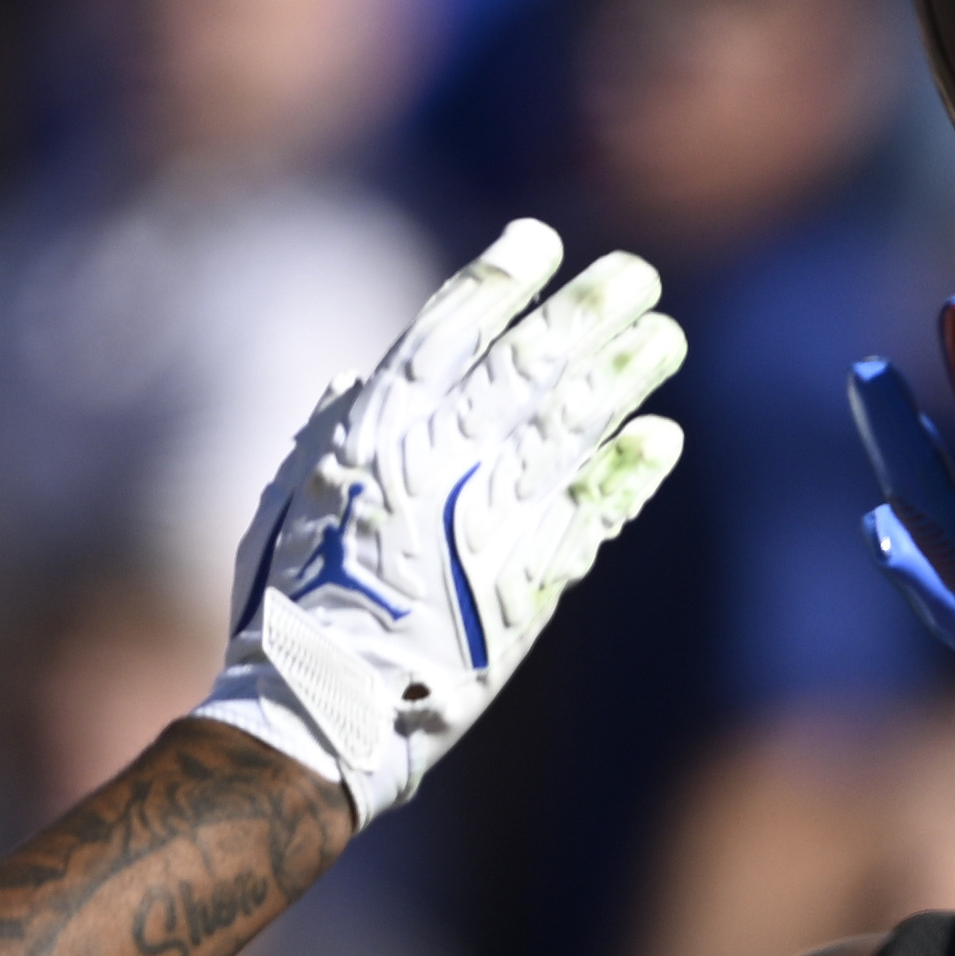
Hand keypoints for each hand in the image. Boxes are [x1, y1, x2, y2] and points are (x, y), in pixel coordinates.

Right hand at [200, 220, 688, 823]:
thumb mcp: (290, 500)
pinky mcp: (527, 586)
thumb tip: (359, 374)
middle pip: (527, 366)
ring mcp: (487, 524)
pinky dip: (627, 473)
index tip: (541, 241)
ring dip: (625, 377)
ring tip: (665, 336)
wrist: (319, 714)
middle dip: (586, 312)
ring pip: (570, 429)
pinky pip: (589, 515)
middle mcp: (436, 465)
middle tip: (636, 274)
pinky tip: (663, 436)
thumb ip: (333, 432)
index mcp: (371, 434)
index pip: (447, 330)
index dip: (500, 280)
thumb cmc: (289, 608)